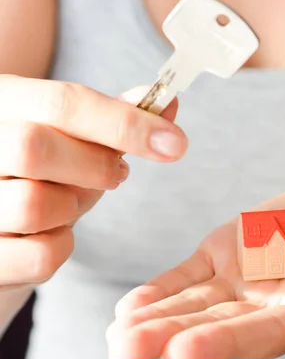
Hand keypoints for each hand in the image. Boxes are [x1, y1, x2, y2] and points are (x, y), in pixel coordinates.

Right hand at [0, 75, 186, 289]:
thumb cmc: (36, 174)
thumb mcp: (71, 137)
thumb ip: (115, 118)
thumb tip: (169, 102)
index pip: (61, 102)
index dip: (125, 123)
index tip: (174, 143)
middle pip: (34, 148)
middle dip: (94, 166)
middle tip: (116, 173)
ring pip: (35, 205)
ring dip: (73, 206)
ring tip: (69, 199)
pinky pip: (39, 256)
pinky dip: (61, 247)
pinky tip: (51, 233)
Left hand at [107, 183, 284, 358]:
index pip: (262, 335)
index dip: (223, 341)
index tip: (182, 352)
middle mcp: (269, 308)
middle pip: (216, 325)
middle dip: (170, 337)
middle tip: (125, 349)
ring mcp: (244, 282)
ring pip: (193, 304)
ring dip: (154, 318)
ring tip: (116, 333)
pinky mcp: (228, 254)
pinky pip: (189, 276)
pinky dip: (161, 290)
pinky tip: (129, 306)